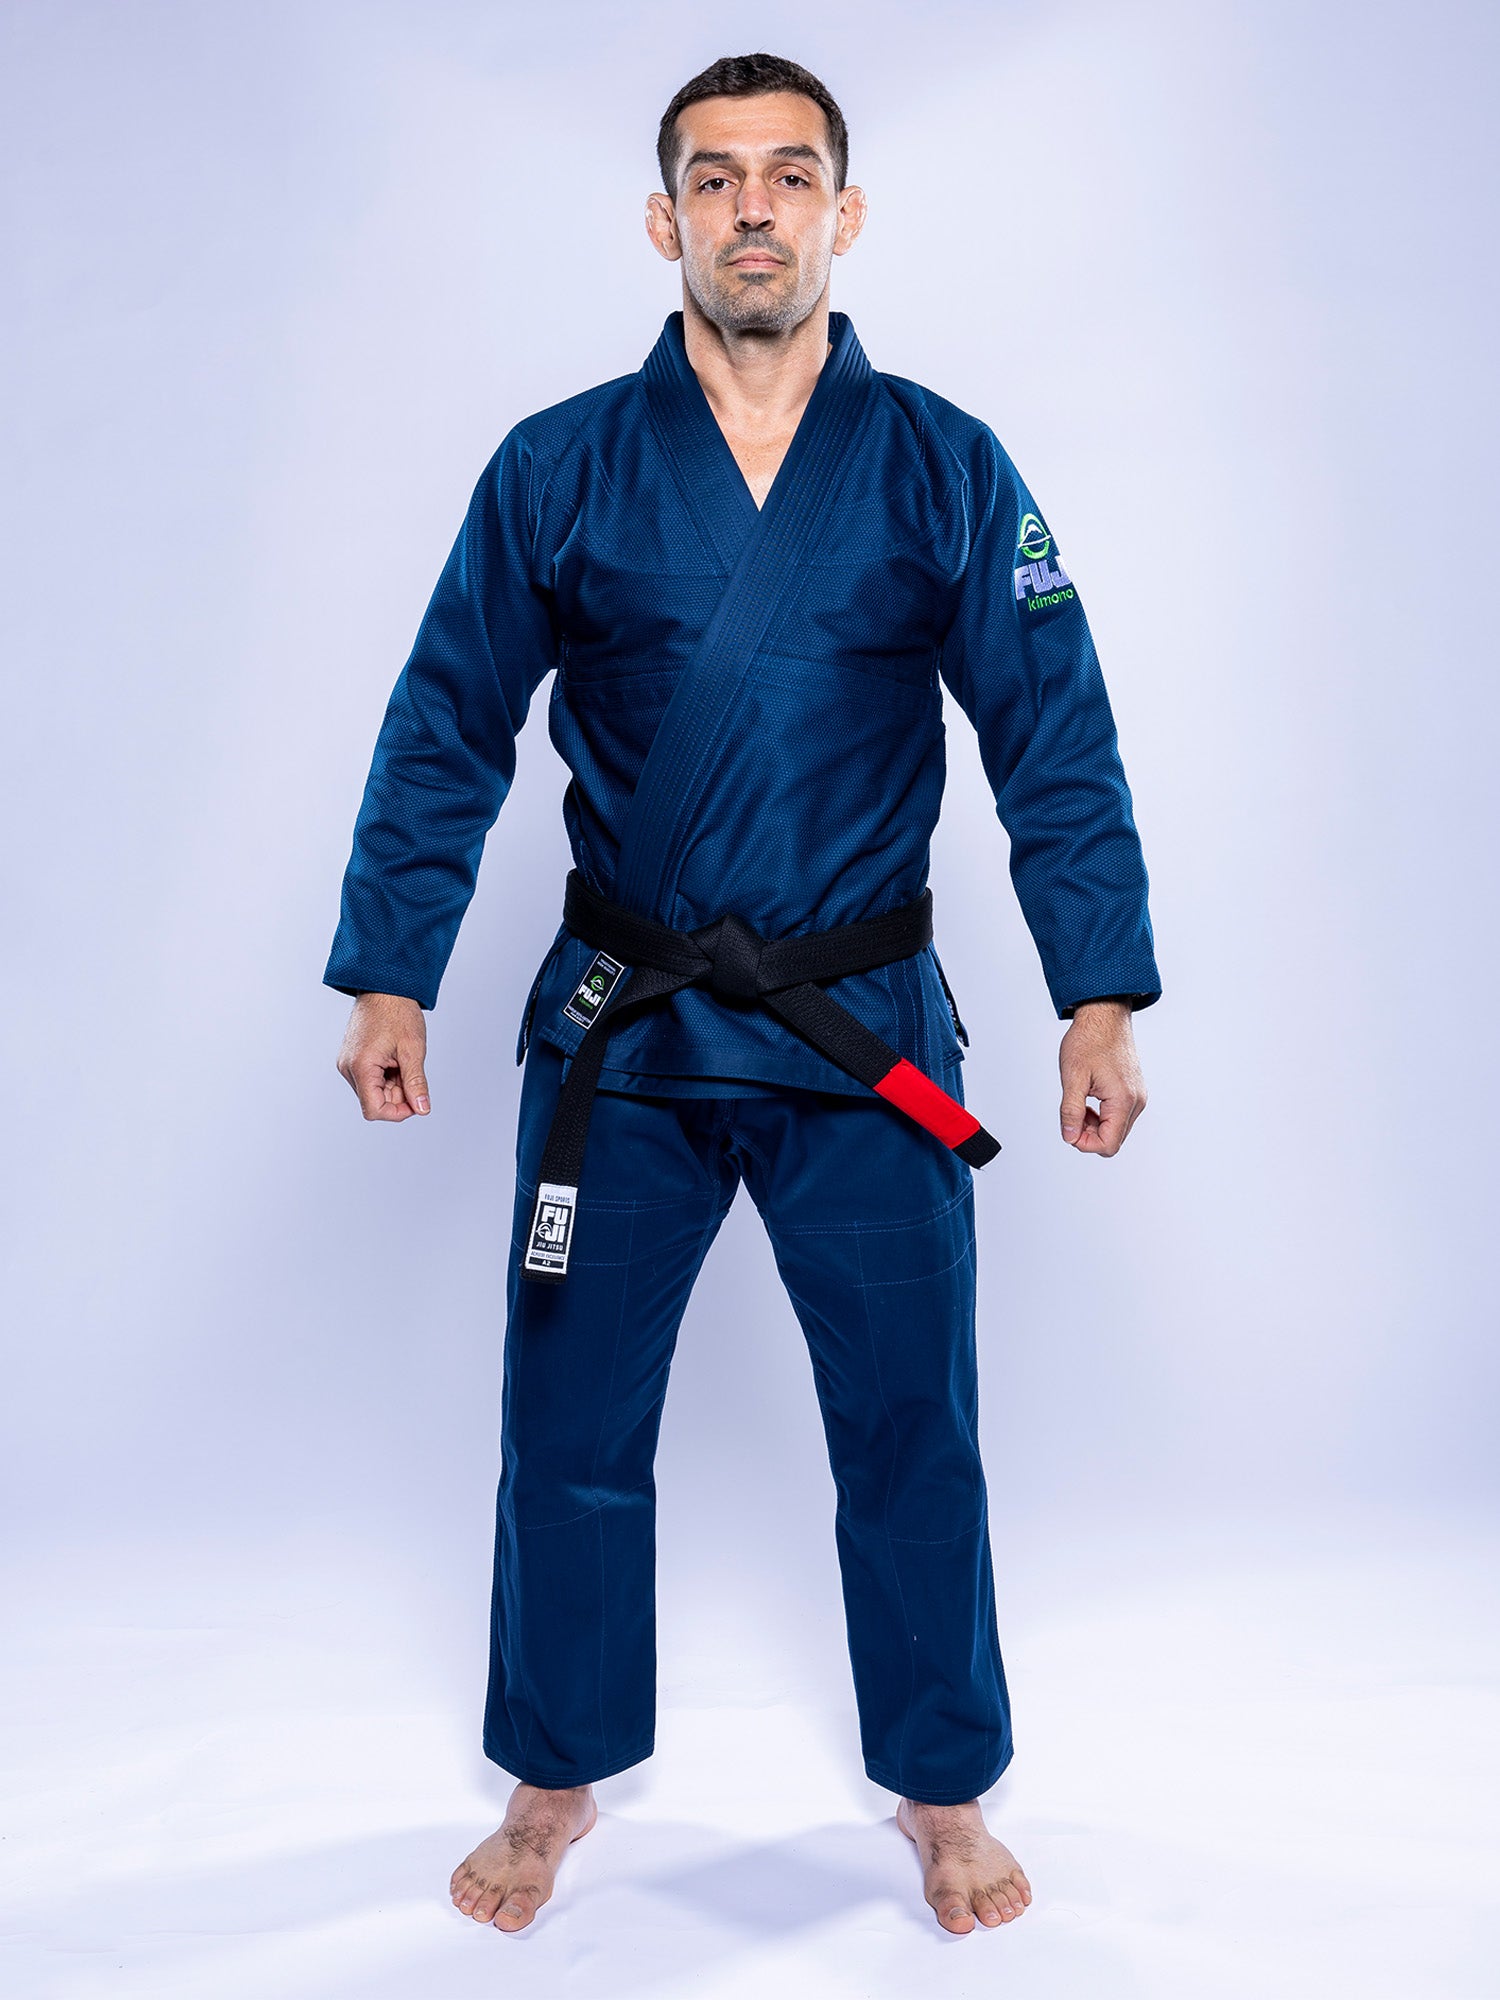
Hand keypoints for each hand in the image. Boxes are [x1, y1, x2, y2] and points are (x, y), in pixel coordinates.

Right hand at [337, 993, 430, 1120]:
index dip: (397, 1112)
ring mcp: (347, 1063)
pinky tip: (395, 1059)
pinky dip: (386, 1076)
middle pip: (374, 1101)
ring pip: (372, 1091)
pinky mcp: (351, 1058)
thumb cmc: (397, 1012)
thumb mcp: (412, 1050)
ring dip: (392, 1085)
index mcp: (360, 1067)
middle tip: (413, 1073)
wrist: (384, 987)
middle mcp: (348, 1068)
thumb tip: (422, 1109)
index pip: (374, 1109)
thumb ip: (416, 1083)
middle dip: (398, 1095)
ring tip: (403, 1061)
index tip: (415, 1102)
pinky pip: (369, 1079)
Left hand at [1058, 1000, 1146, 1155]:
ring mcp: (1138, 1096)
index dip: (1085, 1143)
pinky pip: (1119, 1115)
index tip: (1069, 1128)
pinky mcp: (1134, 1091)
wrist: (1104, 1015)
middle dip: (1089, 1133)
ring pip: (1116, 1129)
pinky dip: (1102, 1114)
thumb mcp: (1072, 1077)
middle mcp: (1137, 1101)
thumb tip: (1070, 1137)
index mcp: (1123, 1100)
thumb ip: (1070, 1111)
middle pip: (1113, 1140)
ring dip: (1095, 1124)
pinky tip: (1089, 1097)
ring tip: (1079, 1101)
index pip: (1109, 1145)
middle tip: (1071, 1112)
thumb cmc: (1089, 1040)